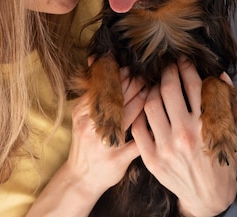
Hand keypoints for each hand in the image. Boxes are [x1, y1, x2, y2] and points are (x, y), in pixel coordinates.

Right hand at [26, 68, 146, 216]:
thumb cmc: (85, 143)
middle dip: (133, 84)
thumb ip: (90, 92)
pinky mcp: (118, 158)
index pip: (103, 88)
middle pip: (116, 98)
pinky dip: (147, 127)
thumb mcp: (81, 116)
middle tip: (144, 76)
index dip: (119, 76)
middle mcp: (91, 127)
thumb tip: (95, 59)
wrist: (81, 178)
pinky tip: (156, 117)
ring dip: (142, 99)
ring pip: (128, 115)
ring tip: (150, 90)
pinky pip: (137, 139)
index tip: (130, 69)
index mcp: (82, 113)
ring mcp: (104, 143)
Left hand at [131, 57, 236, 216]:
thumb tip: (222, 76)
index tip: (184, 60)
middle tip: (167, 67)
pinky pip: (139, 127)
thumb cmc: (222, 161)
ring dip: (152, 90)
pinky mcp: (152, 159)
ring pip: (150, 105)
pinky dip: (140, 113)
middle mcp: (185, 134)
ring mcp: (166, 147)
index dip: (187, 67)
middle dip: (167, 72)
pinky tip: (146, 107)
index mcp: (206, 126)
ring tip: (156, 86)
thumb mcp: (234, 134)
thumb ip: (230, 105)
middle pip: (168, 89)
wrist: (208, 199)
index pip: (193, 84)